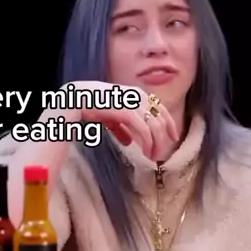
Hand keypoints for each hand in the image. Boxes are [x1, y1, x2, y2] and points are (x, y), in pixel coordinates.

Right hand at [64, 80, 178, 161]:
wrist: (78, 99)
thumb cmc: (93, 104)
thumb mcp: (111, 116)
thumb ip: (121, 126)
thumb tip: (129, 141)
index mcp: (137, 94)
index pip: (160, 109)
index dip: (169, 123)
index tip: (173, 137)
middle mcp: (139, 96)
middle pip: (161, 118)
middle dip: (163, 137)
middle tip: (160, 154)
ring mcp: (134, 104)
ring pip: (154, 126)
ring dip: (156, 143)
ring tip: (153, 157)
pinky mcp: (127, 112)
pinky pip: (144, 130)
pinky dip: (148, 142)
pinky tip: (146, 152)